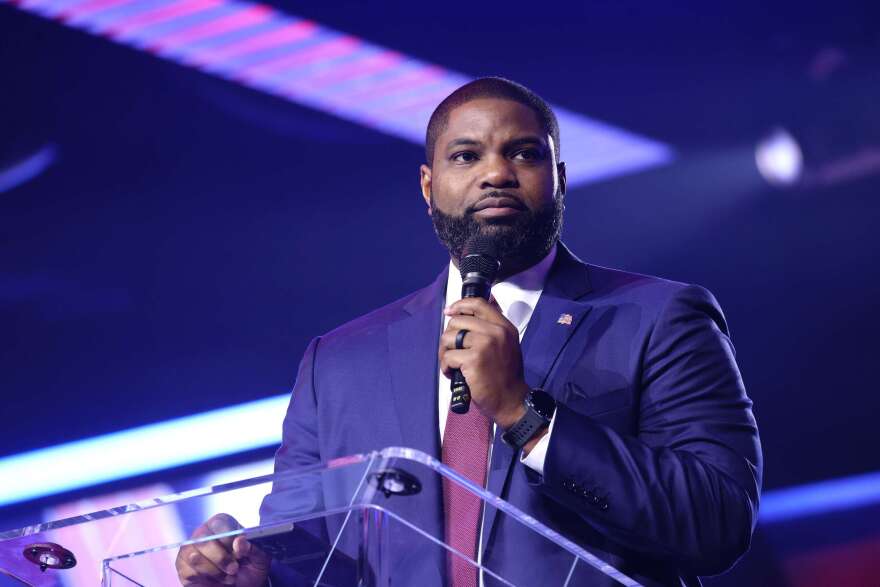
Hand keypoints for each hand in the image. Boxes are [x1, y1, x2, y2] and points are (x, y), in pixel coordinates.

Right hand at [175, 513, 270, 585]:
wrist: (241, 586)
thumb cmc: (249, 567)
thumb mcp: (259, 557)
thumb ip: (252, 547)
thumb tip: (240, 541)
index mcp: (222, 524)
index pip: (219, 522)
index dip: (228, 538)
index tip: (239, 553)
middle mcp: (203, 533)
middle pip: (204, 539)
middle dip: (221, 558)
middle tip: (234, 569)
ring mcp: (190, 549)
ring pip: (195, 556)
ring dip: (215, 571)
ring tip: (228, 577)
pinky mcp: (182, 566)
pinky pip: (189, 572)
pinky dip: (206, 579)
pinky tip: (216, 580)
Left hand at [440, 297, 529, 427]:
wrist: (511, 400)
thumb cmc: (505, 375)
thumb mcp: (506, 345)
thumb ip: (491, 330)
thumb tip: (465, 316)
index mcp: (504, 326)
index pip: (478, 303)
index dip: (460, 305)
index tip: (449, 311)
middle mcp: (496, 332)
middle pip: (458, 321)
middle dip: (448, 336)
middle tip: (451, 350)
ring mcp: (484, 345)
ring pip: (449, 337)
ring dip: (444, 352)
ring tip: (452, 364)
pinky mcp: (473, 360)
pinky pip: (448, 356)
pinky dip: (445, 366)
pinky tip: (452, 373)